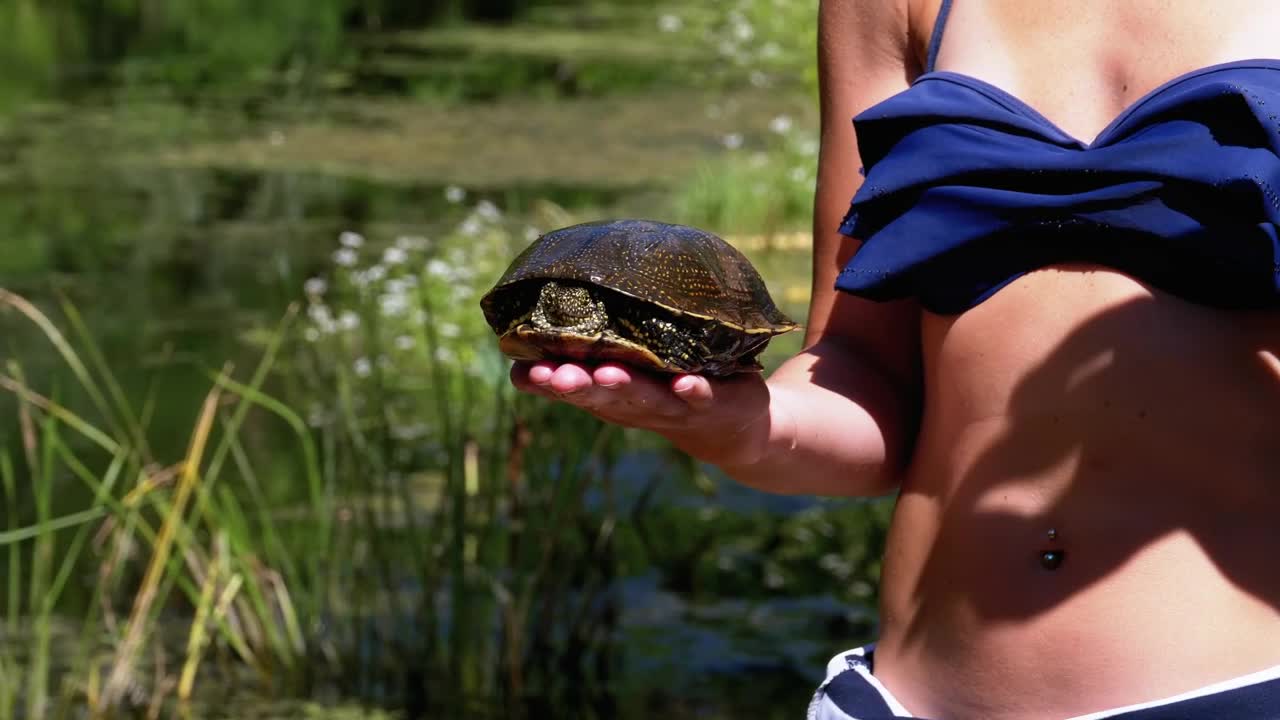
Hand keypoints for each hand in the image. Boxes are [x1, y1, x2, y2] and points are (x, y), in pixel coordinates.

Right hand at [509, 360, 774, 467]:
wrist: (730, 427)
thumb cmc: (664, 383)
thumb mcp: (622, 366)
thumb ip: (590, 345)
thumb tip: (546, 300)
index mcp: (608, 392)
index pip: (568, 387)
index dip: (544, 383)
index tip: (522, 372)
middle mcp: (635, 403)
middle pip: (601, 395)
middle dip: (577, 386)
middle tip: (554, 376)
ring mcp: (674, 405)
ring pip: (646, 397)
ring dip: (625, 387)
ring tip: (607, 374)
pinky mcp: (714, 401)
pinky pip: (702, 397)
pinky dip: (693, 391)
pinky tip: (686, 383)